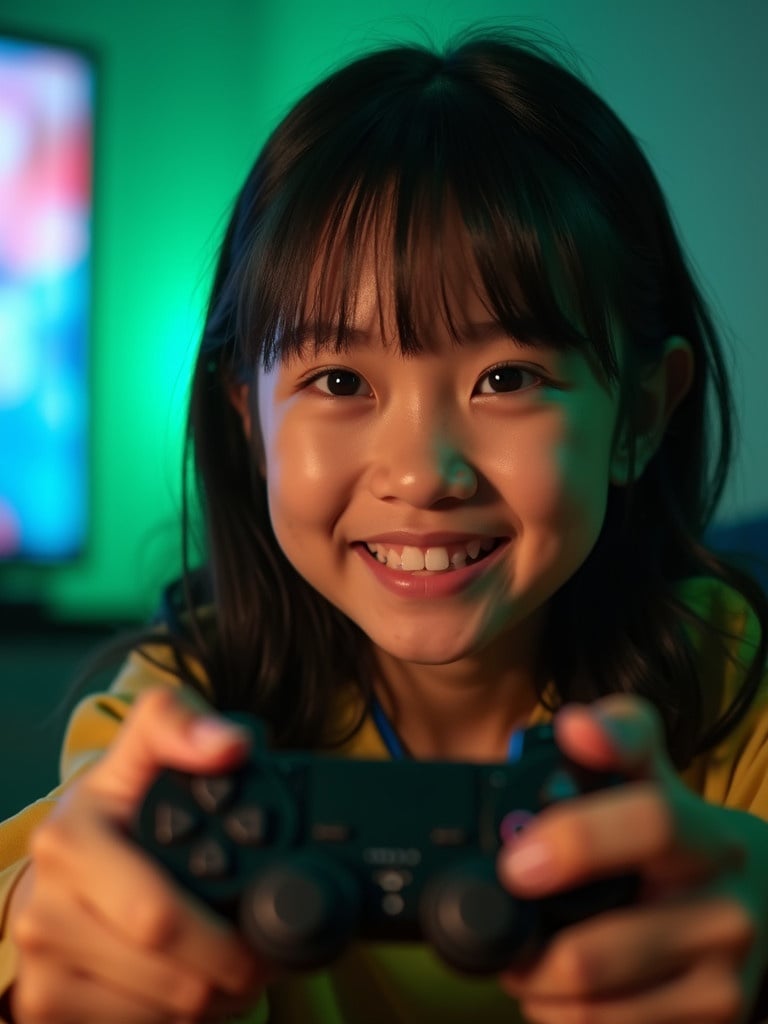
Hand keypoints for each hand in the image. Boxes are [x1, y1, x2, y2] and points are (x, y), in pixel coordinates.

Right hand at [9, 687, 270, 1022]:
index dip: (226, 935)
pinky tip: (186, 981)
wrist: (68, 851)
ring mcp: (39, 964)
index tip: (265, 929)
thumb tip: (232, 745)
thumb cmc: (121, 800)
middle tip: (264, 958)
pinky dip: (172, 1019)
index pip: (158, 916)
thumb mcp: (149, 741)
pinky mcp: (41, 1008)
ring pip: (157, 1014)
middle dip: (232, 975)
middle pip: (170, 978)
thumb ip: (186, 724)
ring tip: (230, 966)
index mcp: (69, 841)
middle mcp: (43, 907)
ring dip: (209, 1002)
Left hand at [496, 695, 767, 1023]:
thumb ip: (618, 738)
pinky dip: (564, 1013)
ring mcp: (723, 977)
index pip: (650, 825)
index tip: (517, 861)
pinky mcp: (715, 1020)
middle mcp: (726, 910)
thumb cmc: (682, 835)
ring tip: (524, 951)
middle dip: (526, 944)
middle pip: (598, 951)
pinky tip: (560, 986)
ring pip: (592, 1003)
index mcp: (706, 836)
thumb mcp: (656, 776)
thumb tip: (575, 724)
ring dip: (536, 983)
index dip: (580, 839)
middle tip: (500, 919)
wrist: (761, 901)